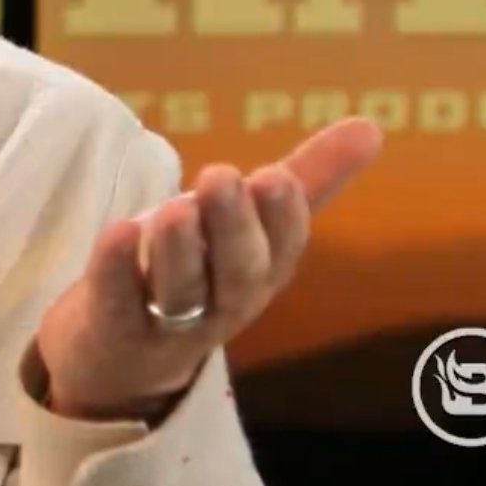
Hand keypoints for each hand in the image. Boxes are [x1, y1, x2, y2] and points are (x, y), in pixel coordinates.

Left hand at [33, 117, 383, 420]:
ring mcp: (166, 323)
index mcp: (260, 273)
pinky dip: (116, 269)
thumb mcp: (253, 227)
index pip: (282, 249)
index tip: (277, 177)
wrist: (125, 360)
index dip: (281, 217)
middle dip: (233, 227)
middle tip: (221, 175)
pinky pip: (117, 301)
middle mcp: (221, 302)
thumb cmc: (199, 274)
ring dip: (179, 249)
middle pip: (235, 273)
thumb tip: (372, 126)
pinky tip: (116, 231)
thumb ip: (307, 180)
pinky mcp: (114, 328)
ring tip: (175, 206)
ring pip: (179, 291)